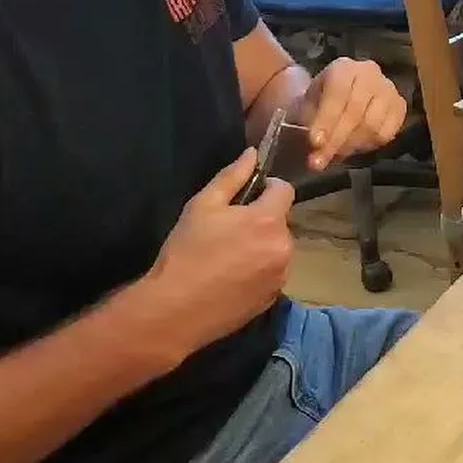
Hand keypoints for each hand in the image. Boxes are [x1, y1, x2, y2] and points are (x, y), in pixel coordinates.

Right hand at [139, 148, 295, 358]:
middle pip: (281, 221)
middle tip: (229, 229)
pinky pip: (273, 272)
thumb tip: (253, 154)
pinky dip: (260, 269)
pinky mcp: (274, 297)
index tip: (245, 197)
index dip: (267, 187)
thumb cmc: (187, 251)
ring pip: (278, 248)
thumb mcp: (203, 206)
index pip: (285, 190)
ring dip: (263, 245)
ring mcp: (281, 275)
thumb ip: (232, 176)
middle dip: (262, 220)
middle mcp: (284, 247)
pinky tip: (233, 277)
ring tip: (229, 256)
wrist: (176, 309)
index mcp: (269, 220)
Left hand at [299, 58, 406, 170]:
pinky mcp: (400, 107)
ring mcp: (389, 89)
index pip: (337, 93)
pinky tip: (354, 145)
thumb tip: (317, 145)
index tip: (315, 143)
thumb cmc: (319, 103)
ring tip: (336, 153)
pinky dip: (368, 145)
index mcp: (344, 67)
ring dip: (351, 145)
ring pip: (372, 125)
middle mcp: (370, 73)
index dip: (327, 120)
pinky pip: (386, 134)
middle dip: (336, 140)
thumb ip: (309, 123)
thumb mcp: (305, 108)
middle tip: (319, 161)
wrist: (337, 100)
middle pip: (356, 111)